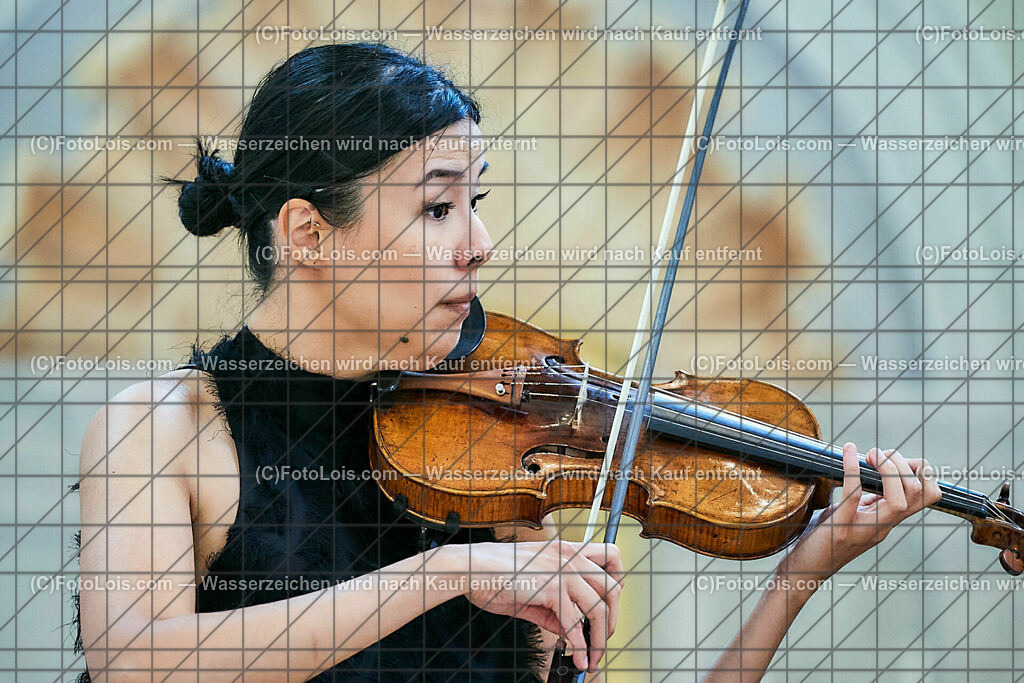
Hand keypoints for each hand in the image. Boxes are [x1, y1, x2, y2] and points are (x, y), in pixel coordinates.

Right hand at [454, 540, 622, 672]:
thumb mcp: (532, 589)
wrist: (470, 568)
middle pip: (613, 585)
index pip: (610, 555)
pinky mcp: (552, 589)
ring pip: (599, 607)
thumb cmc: (494, 573)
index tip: (610, 602)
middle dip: (613, 616)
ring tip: (594, 655)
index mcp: (565, 549)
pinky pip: (574, 623)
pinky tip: (577, 657)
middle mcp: (568, 556)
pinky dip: (579, 646)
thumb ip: (553, 608)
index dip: (618, 579)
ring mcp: (562, 571)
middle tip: (604, 636)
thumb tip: (569, 630)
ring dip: (600, 637)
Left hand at [781, 442, 940, 584]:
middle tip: (879, 455)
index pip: (926, 496)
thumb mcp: (852, 515)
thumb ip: (867, 500)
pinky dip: (853, 469)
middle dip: (905, 465)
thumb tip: (870, 473)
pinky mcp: (842, 526)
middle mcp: (883, 525)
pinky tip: (848, 452)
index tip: (897, 458)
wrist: (804, 569)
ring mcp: (865, 528)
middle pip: (919, 494)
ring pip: (900, 499)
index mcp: (888, 520)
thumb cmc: (825, 539)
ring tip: (871, 455)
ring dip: (889, 469)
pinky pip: (854, 494)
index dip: (921, 472)